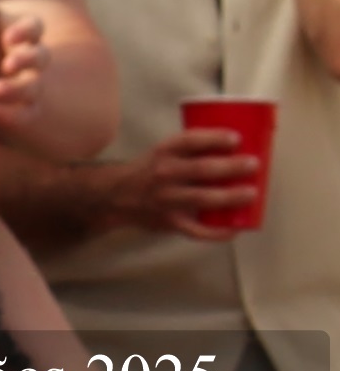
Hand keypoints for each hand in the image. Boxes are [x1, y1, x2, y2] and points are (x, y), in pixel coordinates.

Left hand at [0, 0, 48, 132]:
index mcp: (20, 35)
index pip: (34, 28)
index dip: (25, 31)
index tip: (8, 38)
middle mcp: (28, 60)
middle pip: (40, 57)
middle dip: (27, 59)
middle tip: (7, 65)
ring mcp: (26, 85)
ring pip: (34, 88)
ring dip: (19, 89)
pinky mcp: (19, 108)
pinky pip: (25, 115)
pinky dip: (12, 115)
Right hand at [103, 128, 259, 239]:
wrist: (117, 196)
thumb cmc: (150, 171)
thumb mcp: (163, 153)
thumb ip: (192, 152)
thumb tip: (238, 149)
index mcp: (163, 153)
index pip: (189, 141)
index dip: (214, 138)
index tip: (236, 138)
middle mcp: (164, 174)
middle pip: (201, 169)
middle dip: (230, 167)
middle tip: (253, 164)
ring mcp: (167, 200)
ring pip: (203, 199)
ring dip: (230, 196)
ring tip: (251, 193)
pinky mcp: (171, 222)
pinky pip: (198, 230)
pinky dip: (218, 232)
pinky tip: (235, 229)